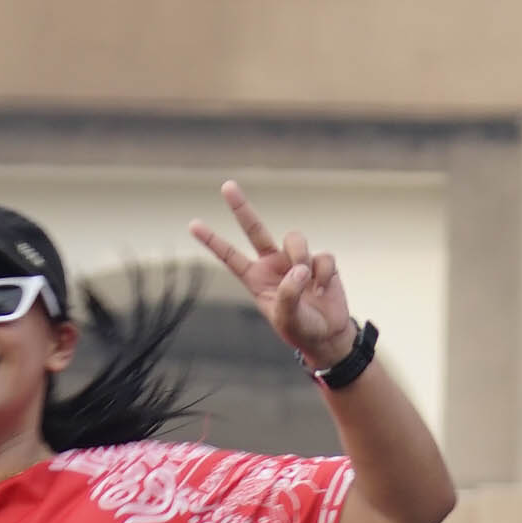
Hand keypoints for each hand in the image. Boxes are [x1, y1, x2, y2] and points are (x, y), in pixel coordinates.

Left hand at [191, 179, 357, 372]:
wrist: (329, 336)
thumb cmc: (301, 329)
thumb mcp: (287, 318)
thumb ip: (288, 293)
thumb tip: (301, 268)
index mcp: (256, 279)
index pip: (231, 257)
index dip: (212, 241)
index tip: (193, 224)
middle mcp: (273, 264)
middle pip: (255, 229)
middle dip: (241, 207)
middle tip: (226, 186)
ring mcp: (296, 260)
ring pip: (295, 239)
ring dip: (301, 256)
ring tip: (308, 281)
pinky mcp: (320, 262)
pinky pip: (322, 256)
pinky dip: (324, 274)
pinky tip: (323, 289)